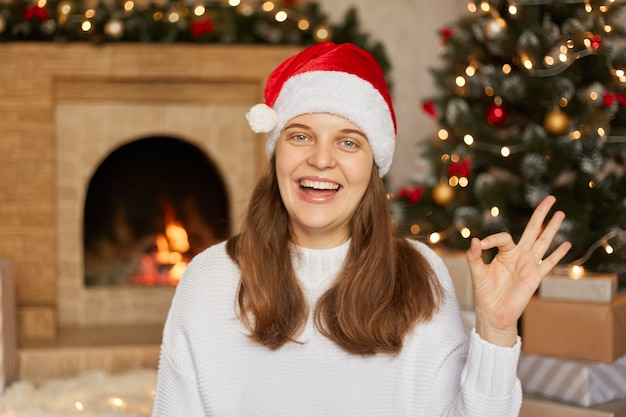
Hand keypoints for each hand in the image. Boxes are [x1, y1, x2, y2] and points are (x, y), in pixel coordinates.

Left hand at [466, 195, 571, 346]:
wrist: (493, 314)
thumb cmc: (484, 293)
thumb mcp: (476, 272)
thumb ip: (474, 256)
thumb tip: (474, 240)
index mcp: (504, 253)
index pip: (504, 237)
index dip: (492, 239)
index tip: (481, 245)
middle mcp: (518, 256)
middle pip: (532, 230)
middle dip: (540, 214)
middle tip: (550, 198)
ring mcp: (529, 265)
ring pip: (543, 242)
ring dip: (552, 228)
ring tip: (560, 214)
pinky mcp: (535, 277)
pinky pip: (548, 264)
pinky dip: (557, 255)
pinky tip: (567, 244)